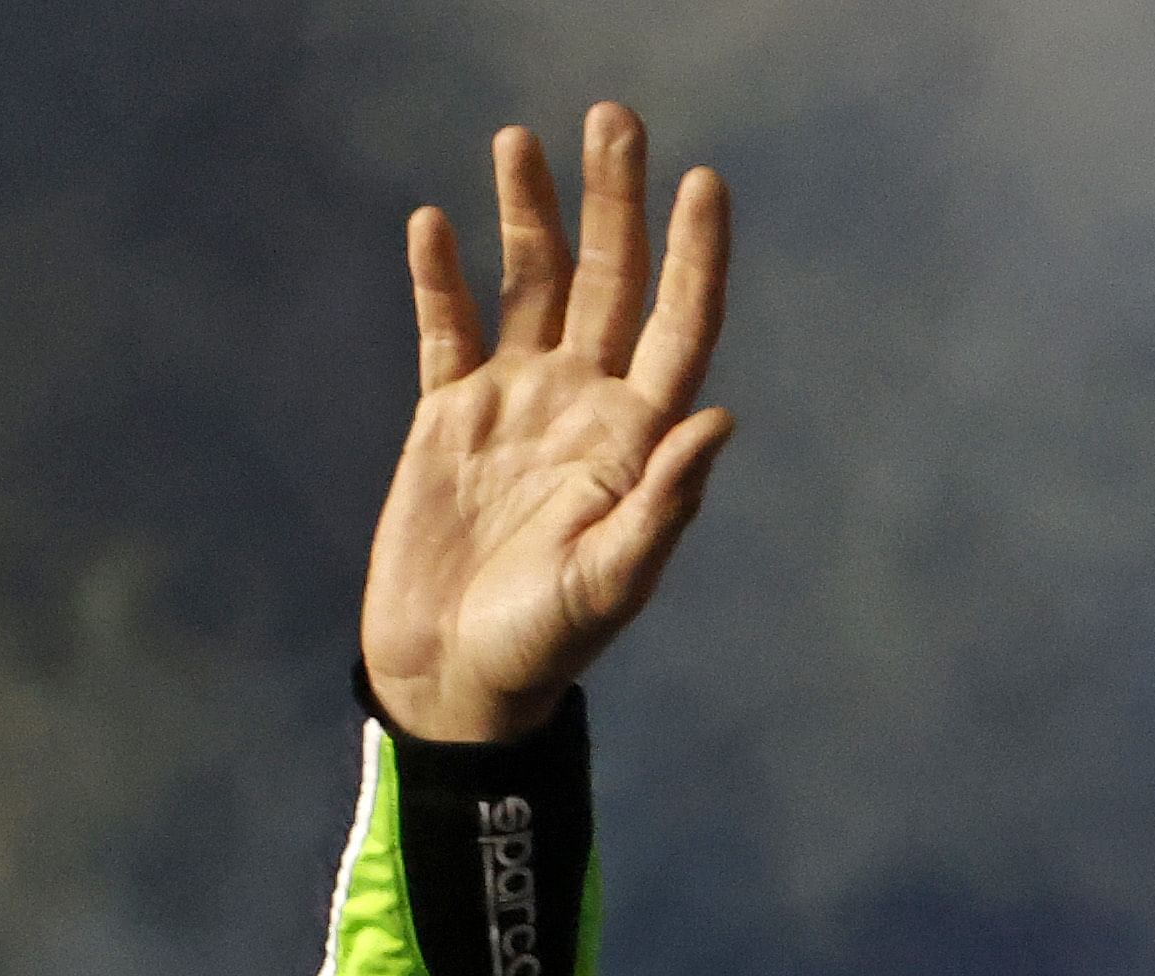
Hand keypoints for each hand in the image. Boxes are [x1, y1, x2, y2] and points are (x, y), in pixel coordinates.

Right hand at [360, 102, 732, 743]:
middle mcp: (583, 408)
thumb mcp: (611, 584)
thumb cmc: (543, 646)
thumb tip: (718, 419)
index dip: (694, 257)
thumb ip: (664, 506)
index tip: (704, 182)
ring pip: (531, 287)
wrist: (455, 678)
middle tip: (616, 119)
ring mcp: (516, 407)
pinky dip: (440, 278)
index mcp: (636, 442)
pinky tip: (436, 222)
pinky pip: (448, 330)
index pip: (677, 326)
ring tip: (519, 139)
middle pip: (609, 284)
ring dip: (528, 215)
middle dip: (614, 203)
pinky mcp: (446, 420)